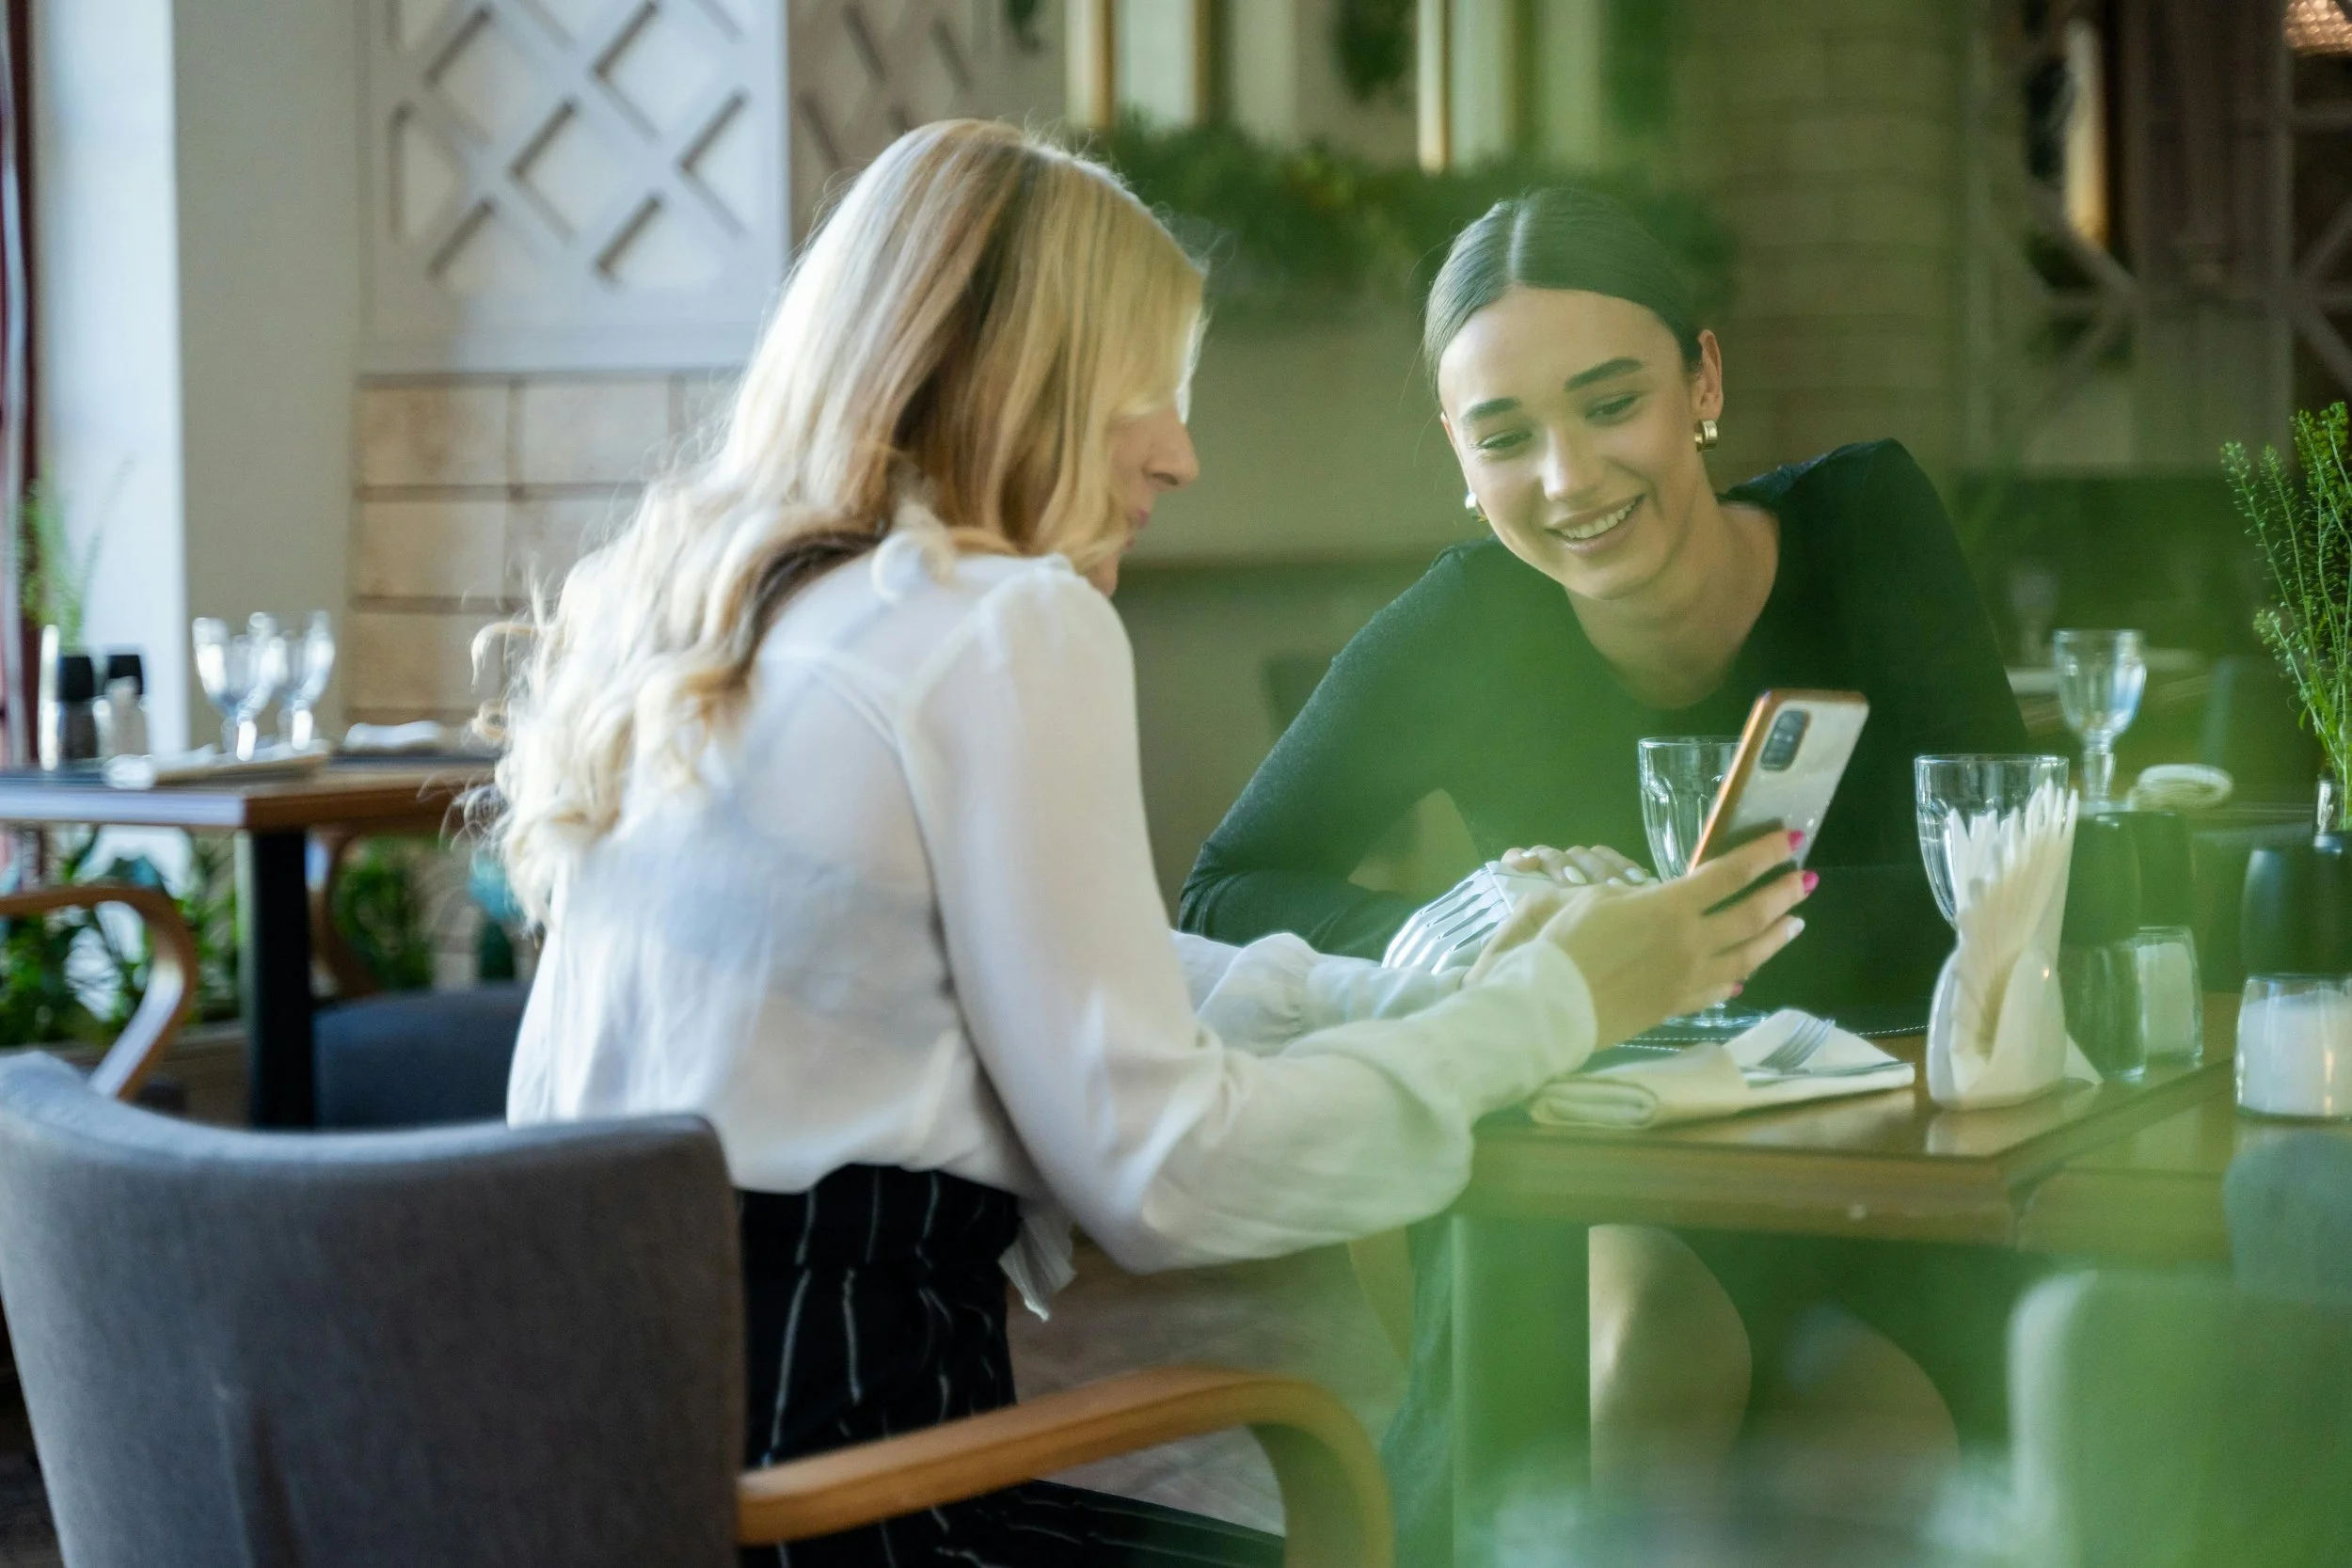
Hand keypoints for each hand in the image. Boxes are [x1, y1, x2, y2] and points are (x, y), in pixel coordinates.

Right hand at [1494, 831, 1813, 1045]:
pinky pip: (1718, 990)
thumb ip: (1639, 897)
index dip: (1762, 855)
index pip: (1728, 874)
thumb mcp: (1596, 899)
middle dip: (1782, 895)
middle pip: (1750, 915)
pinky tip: (1745, 976)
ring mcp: (1689, 978)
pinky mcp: (1677, 1006)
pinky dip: (1736, 979)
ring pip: (1747, 957)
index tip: (1789, 840)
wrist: (1551, 1007)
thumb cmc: (1565, 943)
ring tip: (1795, 924)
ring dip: (1775, 938)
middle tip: (1806, 881)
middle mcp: (1691, 942)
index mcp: (1670, 906)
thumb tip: (1661, 902)